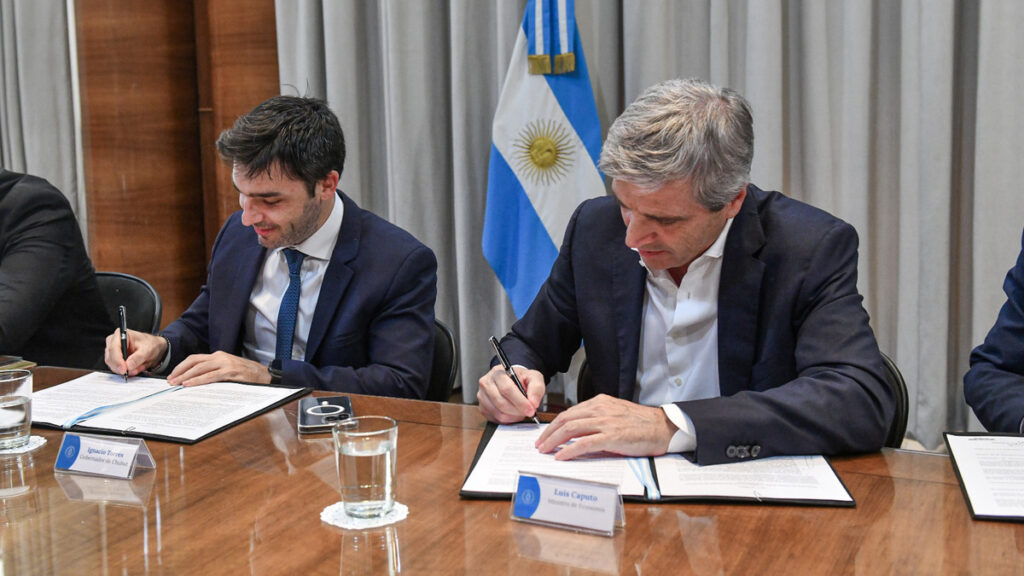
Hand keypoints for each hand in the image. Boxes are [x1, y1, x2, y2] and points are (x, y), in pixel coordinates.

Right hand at [104, 329, 166, 376]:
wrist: (153, 347)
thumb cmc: (150, 344)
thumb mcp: (148, 350)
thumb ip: (138, 357)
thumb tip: (128, 366)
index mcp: (121, 334)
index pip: (114, 348)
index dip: (117, 360)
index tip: (124, 370)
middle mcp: (114, 341)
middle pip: (110, 358)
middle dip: (120, 367)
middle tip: (131, 372)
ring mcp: (113, 351)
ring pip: (111, 364)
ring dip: (123, 370)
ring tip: (137, 368)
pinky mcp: (114, 359)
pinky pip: (116, 368)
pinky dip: (125, 371)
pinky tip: (134, 369)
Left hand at [167, 351, 270, 386]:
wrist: (265, 375)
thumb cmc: (246, 374)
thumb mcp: (227, 369)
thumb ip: (214, 371)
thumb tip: (194, 380)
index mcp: (218, 356)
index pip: (194, 359)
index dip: (181, 366)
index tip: (172, 375)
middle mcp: (220, 357)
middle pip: (194, 361)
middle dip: (180, 371)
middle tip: (169, 381)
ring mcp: (226, 364)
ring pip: (200, 368)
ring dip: (186, 376)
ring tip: (176, 384)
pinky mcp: (231, 372)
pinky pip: (211, 376)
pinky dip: (198, 380)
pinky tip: (190, 384)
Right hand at [477, 364, 544, 422]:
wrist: (511, 380)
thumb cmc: (521, 378)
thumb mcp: (533, 377)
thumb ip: (536, 388)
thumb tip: (533, 402)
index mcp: (498, 373)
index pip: (507, 389)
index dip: (520, 402)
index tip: (531, 409)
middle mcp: (486, 383)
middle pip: (501, 403)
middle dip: (518, 411)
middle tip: (529, 412)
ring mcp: (482, 397)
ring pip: (499, 413)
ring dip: (514, 416)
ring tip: (521, 411)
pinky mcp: (482, 408)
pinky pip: (496, 419)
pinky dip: (508, 419)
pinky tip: (514, 413)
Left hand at [534, 394, 675, 459]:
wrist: (663, 427)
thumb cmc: (641, 423)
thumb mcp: (615, 414)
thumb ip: (597, 419)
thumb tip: (578, 432)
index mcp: (599, 402)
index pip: (570, 412)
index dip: (554, 425)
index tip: (545, 435)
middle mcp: (600, 409)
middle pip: (566, 419)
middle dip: (549, 433)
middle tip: (540, 445)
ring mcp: (606, 422)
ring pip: (571, 429)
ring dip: (554, 441)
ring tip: (545, 451)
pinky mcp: (612, 436)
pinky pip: (584, 443)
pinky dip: (570, 450)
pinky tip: (561, 457)